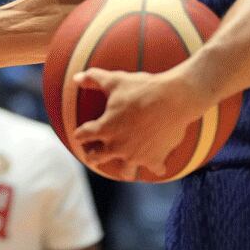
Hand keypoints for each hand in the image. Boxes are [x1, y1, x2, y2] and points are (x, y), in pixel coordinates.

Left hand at [71, 68, 206, 180]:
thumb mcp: (115, 80)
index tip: (80, 134)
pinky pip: (154, 169)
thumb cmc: (142, 89)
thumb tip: (75, 78)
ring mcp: (136, 155)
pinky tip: (157, 165)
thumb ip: (93, 78)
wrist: (173, 99)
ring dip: (123, 169)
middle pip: (96, 157)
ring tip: (124, 165)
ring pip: (125, 171)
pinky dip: (156, 167)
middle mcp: (117, 146)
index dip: (80, 133)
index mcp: (105, 128)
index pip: (83, 135)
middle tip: (93, 155)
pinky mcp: (155, 159)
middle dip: (92, 156)